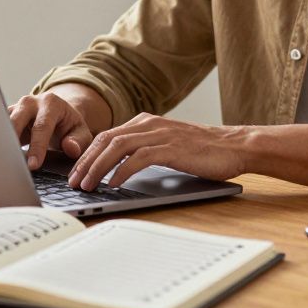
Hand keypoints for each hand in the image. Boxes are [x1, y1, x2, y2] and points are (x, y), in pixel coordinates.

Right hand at [8, 92, 94, 170]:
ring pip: (2, 123)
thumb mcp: (81, 132)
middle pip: (16, 120)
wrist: (57, 114)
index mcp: (51, 103)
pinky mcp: (5, 116)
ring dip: (0, 141)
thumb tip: (70, 148)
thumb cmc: (69, 126)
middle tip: (11, 163)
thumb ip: (78, 141)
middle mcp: (30, 102)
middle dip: (12, 141)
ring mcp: (15, 107)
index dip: (37, 147)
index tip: (33, 165)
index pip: (42, 127)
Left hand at [68, 113, 249, 190]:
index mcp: (146, 122)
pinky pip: (138, 158)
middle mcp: (149, 124)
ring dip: (98, 167)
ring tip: (87, 185)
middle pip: (106, 140)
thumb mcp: (167, 145)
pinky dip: (121, 171)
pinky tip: (113, 184)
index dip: (87, 155)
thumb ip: (144, 150)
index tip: (75, 172)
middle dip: (86, 162)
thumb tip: (117, 169)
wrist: (234, 146)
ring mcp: (160, 135)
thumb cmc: (203, 151)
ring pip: (117, 147)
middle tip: (73, 181)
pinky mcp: (171, 148)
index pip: (107, 136)